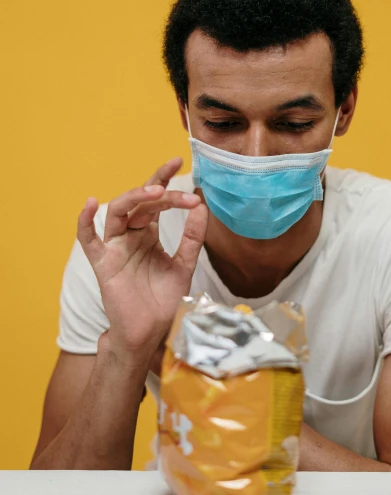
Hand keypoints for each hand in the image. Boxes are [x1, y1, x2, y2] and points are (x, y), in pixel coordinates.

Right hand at [77, 158, 207, 364]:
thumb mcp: (184, 264)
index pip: (155, 200)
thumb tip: (202, 205)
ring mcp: (115, 248)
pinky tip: (90, 203)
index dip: (164, 179)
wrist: (151, 333)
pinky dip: (85, 221)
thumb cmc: (163, 300)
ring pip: (118, 212)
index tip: (179, 161)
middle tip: (182, 191)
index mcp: (148, 234)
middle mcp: (130, 236)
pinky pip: (88, 239)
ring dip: (134, 198)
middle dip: (161, 193)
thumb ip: (192, 236)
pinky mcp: (103, 264)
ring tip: (154, 191)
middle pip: (141, 203)